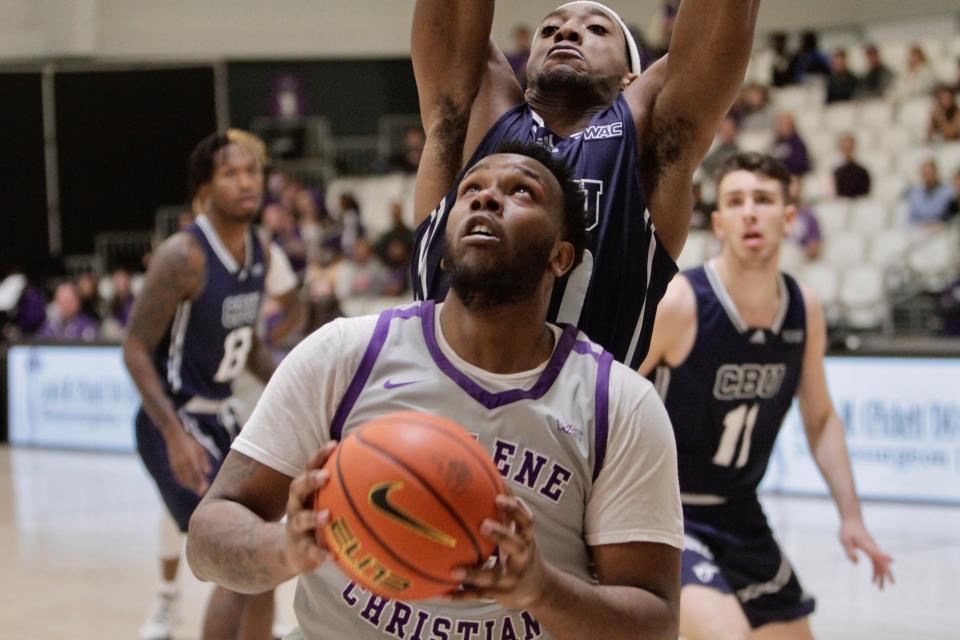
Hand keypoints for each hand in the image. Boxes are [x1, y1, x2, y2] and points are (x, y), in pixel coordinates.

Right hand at [165, 427, 211, 494]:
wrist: (174, 436)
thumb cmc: (190, 442)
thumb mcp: (200, 449)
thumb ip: (204, 461)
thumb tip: (208, 472)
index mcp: (190, 457)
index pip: (196, 473)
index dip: (200, 482)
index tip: (206, 489)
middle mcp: (182, 462)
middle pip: (189, 479)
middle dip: (196, 487)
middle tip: (202, 493)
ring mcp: (176, 465)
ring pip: (183, 480)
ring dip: (190, 487)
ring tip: (198, 491)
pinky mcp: (172, 466)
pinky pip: (178, 478)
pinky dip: (184, 483)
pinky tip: (190, 486)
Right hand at [284, 441, 336, 574]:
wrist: (293, 551)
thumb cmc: (318, 518)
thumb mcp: (328, 502)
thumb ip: (346, 488)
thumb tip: (382, 470)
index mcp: (306, 491)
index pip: (309, 467)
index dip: (319, 455)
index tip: (334, 444)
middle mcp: (297, 505)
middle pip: (297, 487)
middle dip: (310, 480)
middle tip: (325, 476)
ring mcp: (295, 527)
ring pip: (300, 519)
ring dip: (313, 517)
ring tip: (327, 516)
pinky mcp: (300, 549)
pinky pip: (309, 551)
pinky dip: (319, 553)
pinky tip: (332, 557)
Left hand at [450, 495, 549, 609]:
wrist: (538, 589)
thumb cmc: (521, 551)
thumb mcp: (520, 533)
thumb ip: (509, 512)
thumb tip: (493, 477)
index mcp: (526, 540)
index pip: (526, 522)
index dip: (515, 510)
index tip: (499, 499)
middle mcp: (522, 559)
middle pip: (516, 546)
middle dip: (501, 535)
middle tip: (483, 525)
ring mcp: (512, 579)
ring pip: (494, 576)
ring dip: (473, 573)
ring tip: (454, 570)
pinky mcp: (500, 595)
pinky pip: (478, 595)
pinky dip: (460, 594)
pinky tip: (441, 593)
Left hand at [839, 518, 893, 588]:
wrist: (852, 521)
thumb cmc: (848, 530)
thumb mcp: (845, 540)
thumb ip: (849, 551)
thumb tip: (856, 563)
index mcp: (868, 545)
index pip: (877, 553)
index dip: (885, 557)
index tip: (892, 562)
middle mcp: (873, 548)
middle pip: (882, 562)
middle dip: (886, 574)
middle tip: (889, 585)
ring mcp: (873, 550)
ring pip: (880, 565)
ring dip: (881, 576)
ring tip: (880, 588)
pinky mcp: (871, 551)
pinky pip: (875, 563)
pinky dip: (875, 571)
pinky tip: (873, 579)